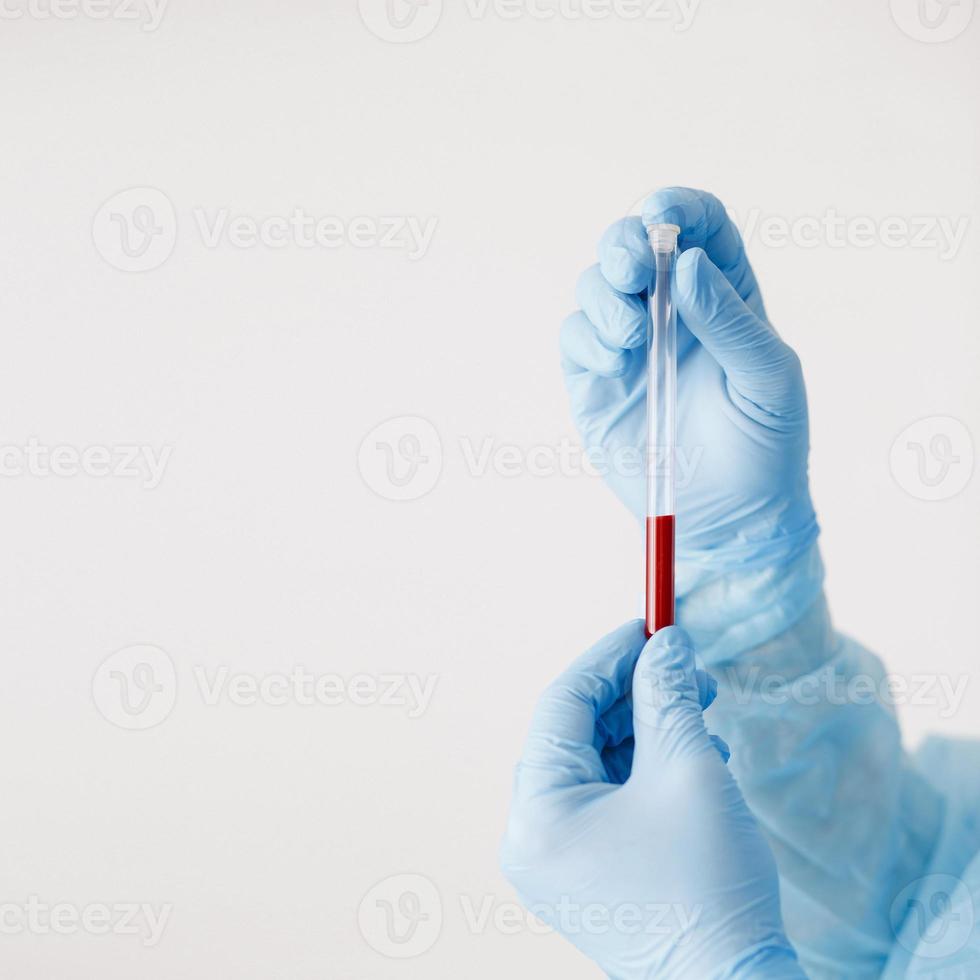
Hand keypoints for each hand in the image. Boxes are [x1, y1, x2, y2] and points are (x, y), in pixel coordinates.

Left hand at [500, 621, 803, 978]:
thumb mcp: (688, 771)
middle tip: (684, 664)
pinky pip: (606, 798)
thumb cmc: (709, 887)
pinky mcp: (586, 872)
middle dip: (634, 693)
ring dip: (646, 728)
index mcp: (537, 813)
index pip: (563, 705)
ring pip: (595, 763)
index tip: (650, 624)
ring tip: (699, 709)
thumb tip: (665, 642)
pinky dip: (645, 768)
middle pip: (577, 732)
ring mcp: (556, 859)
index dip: (609, 657)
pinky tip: (692, 752)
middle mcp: (531, 837)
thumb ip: (667, 696)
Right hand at [561, 187, 816, 585]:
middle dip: (623, 243)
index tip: (662, 216)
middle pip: (631, 244)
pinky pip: (574, 335)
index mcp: (723, 295)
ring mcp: (628, 344)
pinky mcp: (594, 379)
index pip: (698, 227)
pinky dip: (588, 338)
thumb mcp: (768, 380)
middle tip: (632, 271)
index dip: (677, 208)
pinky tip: (616, 363)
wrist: (729, 519)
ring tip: (632, 339)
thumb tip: (685, 265)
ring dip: (606, 297)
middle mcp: (669, 310)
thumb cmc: (765, 447)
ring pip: (595, 285)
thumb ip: (731, 322)